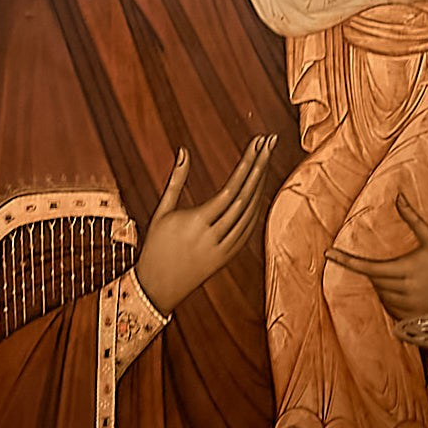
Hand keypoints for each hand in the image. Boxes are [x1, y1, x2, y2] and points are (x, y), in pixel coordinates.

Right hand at [134, 135, 274, 314]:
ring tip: (266, 158)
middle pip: (246, 196)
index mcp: (196, 222)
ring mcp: (225, 247)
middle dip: (260, 166)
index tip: (257, 142)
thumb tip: (183, 150)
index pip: (230, 188)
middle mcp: (214, 235)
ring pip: (251, 212)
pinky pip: (249, 227)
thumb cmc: (157, 244)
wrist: (158, 286)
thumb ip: (176, 180)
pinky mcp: (230, 256)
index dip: (247, 164)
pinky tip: (260, 188)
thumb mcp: (162, 211)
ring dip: (261, 184)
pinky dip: (256, 206)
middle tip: (271, 141)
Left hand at [327, 193, 427, 318]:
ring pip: (380, 293)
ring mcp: (403, 306)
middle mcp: (402, 289)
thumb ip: (412, 218)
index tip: (329, 253)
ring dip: (385, 286)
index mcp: (405, 269)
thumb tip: (399, 196)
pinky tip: (407, 293)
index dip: (346, 260)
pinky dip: (391, 298)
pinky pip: (387, 307)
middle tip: (400, 267)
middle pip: (374, 280)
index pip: (367, 267)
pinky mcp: (405, 317)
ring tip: (408, 280)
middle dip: (380, 272)